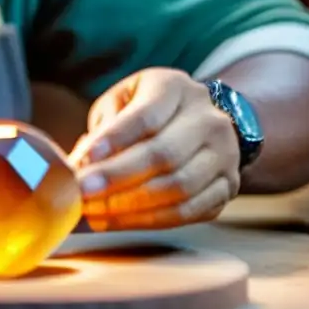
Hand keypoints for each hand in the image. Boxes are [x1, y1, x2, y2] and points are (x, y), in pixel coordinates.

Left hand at [69, 68, 239, 230]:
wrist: (202, 121)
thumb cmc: (149, 110)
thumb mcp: (122, 101)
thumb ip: (103, 128)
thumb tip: (80, 164)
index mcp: (175, 88)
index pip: (145, 116)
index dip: (113, 141)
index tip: (82, 161)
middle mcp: (208, 119)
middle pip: (162, 154)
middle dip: (116, 178)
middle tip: (82, 193)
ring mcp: (224, 154)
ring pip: (177, 188)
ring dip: (130, 206)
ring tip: (94, 212)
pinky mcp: (228, 186)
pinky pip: (188, 211)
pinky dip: (148, 221)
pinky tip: (116, 221)